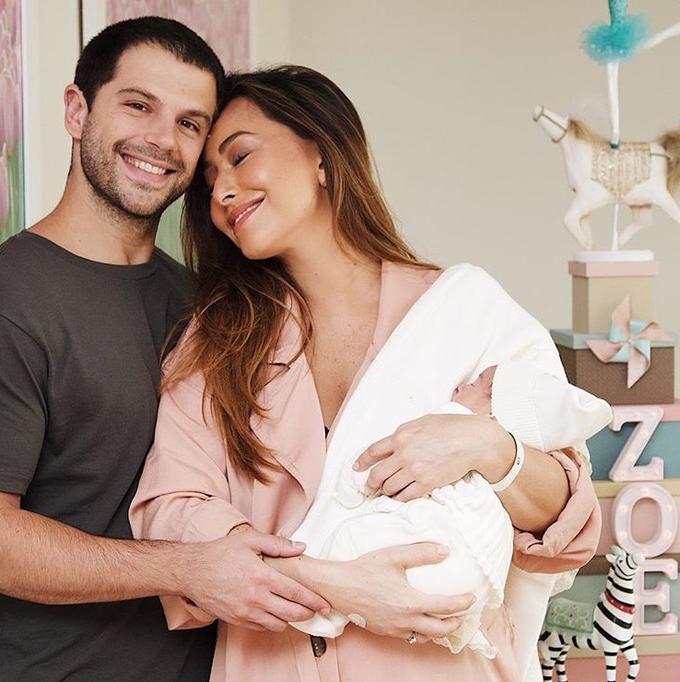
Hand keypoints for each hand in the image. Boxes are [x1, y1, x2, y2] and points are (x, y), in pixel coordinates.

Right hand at [180, 530, 329, 631]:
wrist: (191, 571)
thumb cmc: (220, 553)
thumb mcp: (249, 541)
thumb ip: (278, 544)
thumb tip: (301, 547)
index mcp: (261, 576)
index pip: (296, 593)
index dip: (314, 600)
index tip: (325, 604)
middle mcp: (255, 597)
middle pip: (291, 613)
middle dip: (307, 612)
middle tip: (315, 608)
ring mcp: (245, 612)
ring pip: (278, 624)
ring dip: (290, 618)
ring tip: (295, 609)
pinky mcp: (236, 620)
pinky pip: (262, 628)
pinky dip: (273, 623)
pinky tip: (275, 612)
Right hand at [315, 542, 474, 641]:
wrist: (338, 586)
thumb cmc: (365, 569)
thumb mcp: (394, 555)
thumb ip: (421, 552)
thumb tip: (445, 550)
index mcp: (410, 603)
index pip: (446, 607)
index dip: (462, 603)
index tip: (472, 597)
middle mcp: (405, 620)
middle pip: (440, 630)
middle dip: (456, 622)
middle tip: (463, 613)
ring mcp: (394, 629)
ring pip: (425, 637)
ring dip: (439, 630)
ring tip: (446, 618)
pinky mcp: (385, 631)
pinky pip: (410, 636)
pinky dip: (421, 632)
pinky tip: (420, 621)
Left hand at [354, 413, 513, 500]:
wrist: (473, 440)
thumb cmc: (452, 427)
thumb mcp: (423, 422)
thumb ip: (406, 433)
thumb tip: (394, 443)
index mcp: (401, 435)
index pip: (373, 451)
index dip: (362, 461)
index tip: (357, 468)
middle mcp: (404, 452)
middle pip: (377, 473)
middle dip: (371, 483)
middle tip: (370, 488)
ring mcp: (414, 469)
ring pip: (390, 487)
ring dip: (387, 491)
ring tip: (389, 492)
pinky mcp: (427, 482)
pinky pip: (405, 496)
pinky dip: (400, 499)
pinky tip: (401, 498)